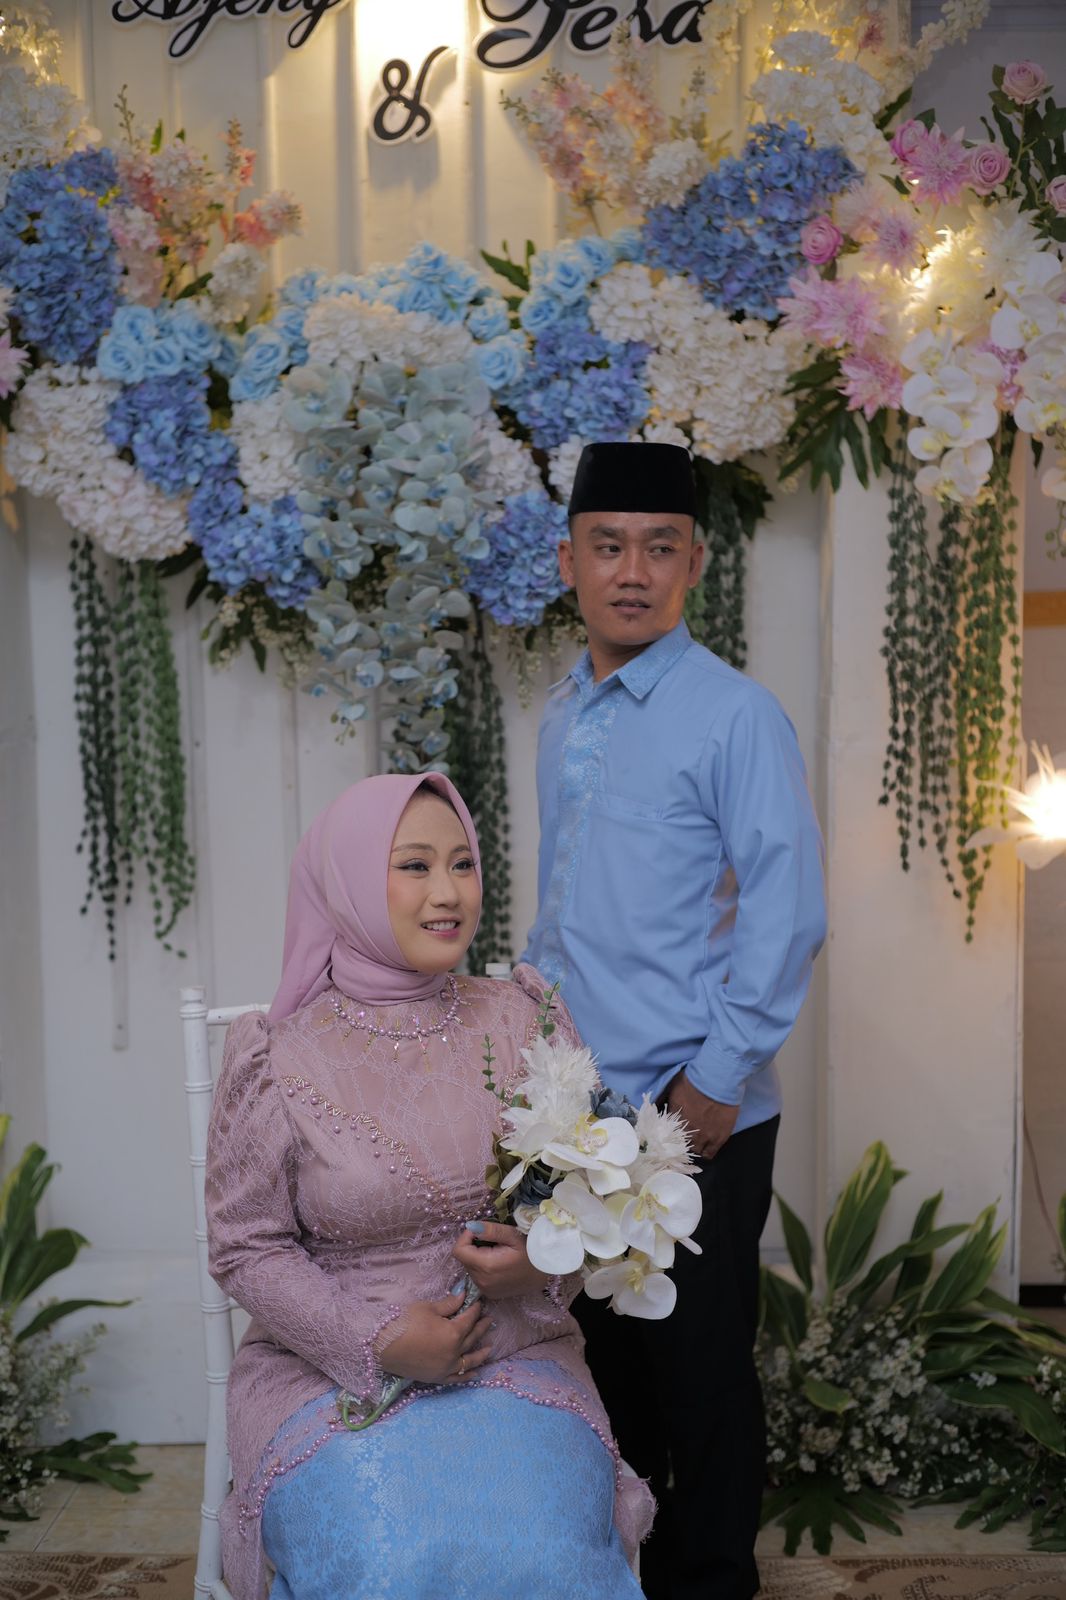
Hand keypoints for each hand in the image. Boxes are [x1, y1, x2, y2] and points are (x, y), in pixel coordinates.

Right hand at [377, 1289, 491, 1384]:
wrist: (383, 1346)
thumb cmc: (404, 1323)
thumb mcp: (427, 1308)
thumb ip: (449, 1304)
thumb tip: (463, 1297)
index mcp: (453, 1333)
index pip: (469, 1319)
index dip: (475, 1309)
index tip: (480, 1302)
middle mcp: (454, 1352)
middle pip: (472, 1338)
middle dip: (481, 1327)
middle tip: (489, 1319)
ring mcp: (446, 1367)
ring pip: (470, 1361)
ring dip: (481, 1353)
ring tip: (490, 1347)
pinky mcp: (437, 1377)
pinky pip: (457, 1378)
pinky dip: (468, 1375)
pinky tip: (476, 1372)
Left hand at [452, 1221, 550, 1298]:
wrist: (545, 1272)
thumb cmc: (530, 1251)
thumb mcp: (512, 1235)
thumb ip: (490, 1230)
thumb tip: (470, 1226)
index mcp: (486, 1266)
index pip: (458, 1250)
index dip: (465, 1237)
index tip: (479, 1231)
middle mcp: (481, 1281)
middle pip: (463, 1259)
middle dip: (473, 1246)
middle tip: (492, 1240)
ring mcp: (485, 1290)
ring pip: (469, 1267)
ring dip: (477, 1256)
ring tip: (496, 1251)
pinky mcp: (489, 1293)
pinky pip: (476, 1276)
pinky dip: (482, 1267)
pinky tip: (497, 1262)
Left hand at [666, 1071, 738, 1159]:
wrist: (715, 1080)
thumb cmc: (693, 1080)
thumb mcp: (672, 1088)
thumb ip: (664, 1100)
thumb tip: (656, 1106)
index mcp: (673, 1120)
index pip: (667, 1136)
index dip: (670, 1135)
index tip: (672, 1133)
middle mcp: (686, 1131)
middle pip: (680, 1146)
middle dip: (681, 1143)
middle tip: (685, 1138)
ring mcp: (703, 1136)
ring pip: (695, 1152)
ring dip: (695, 1148)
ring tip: (697, 1143)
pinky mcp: (719, 1138)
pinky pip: (710, 1153)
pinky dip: (707, 1152)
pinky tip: (706, 1149)